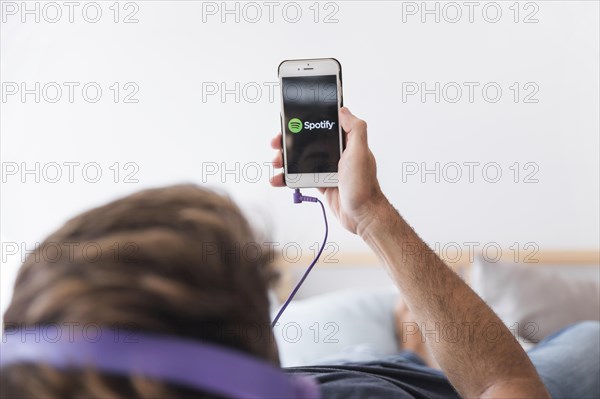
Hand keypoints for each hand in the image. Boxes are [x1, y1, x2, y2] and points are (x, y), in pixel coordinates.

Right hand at [270, 107, 386, 234]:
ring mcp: (328, 167)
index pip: (324, 125)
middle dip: (290, 141)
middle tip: (277, 144)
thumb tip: (344, 110)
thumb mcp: (360, 153)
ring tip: (276, 163)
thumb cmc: (363, 186)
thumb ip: (355, 129)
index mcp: (346, 142)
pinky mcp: (322, 181)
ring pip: (301, 158)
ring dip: (286, 159)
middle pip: (308, 141)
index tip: (292, 122)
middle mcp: (337, 153)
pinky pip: (301, 175)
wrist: (361, 215)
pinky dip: (288, 177)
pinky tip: (278, 179)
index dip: (307, 122)